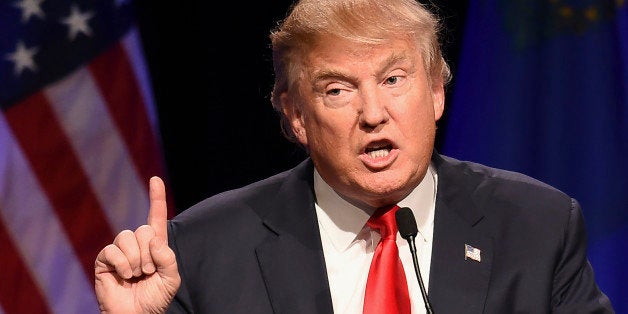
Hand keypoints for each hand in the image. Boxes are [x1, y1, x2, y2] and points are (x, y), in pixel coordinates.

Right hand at [95, 176, 180, 312]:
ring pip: (127, 237)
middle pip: (143, 230)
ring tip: (136, 275)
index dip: (156, 198)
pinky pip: (113, 250)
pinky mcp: (104, 260)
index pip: (155, 217)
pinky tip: (124, 275)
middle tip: (148, 272)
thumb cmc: (155, 298)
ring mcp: (119, 251)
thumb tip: (154, 240)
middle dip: (148, 253)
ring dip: (136, 259)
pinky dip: (122, 263)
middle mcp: (136, 244)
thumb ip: (168, 257)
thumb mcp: (171, 278)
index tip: (156, 180)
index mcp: (154, 245)